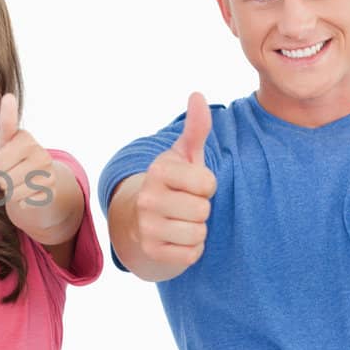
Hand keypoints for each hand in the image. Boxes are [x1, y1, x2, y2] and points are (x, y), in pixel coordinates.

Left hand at [0, 93, 55, 211]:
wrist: (37, 177)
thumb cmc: (14, 155)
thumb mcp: (6, 139)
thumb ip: (6, 121)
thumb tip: (9, 96)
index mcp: (25, 139)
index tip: (7, 113)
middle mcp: (40, 153)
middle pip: (1, 176)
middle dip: (1, 177)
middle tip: (11, 170)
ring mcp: (48, 171)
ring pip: (11, 191)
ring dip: (10, 189)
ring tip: (18, 179)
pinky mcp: (51, 189)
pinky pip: (23, 201)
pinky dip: (21, 199)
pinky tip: (28, 189)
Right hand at [131, 92, 216, 271]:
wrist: (142, 220)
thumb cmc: (174, 184)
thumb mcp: (186, 156)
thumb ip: (196, 128)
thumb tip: (197, 95)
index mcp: (158, 171)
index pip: (207, 184)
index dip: (207, 186)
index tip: (193, 186)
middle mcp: (147, 198)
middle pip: (203, 210)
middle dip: (201, 210)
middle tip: (186, 205)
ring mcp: (146, 226)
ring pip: (198, 233)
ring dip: (197, 230)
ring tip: (182, 222)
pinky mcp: (151, 251)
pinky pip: (191, 254)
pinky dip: (191, 249)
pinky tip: (177, 239)